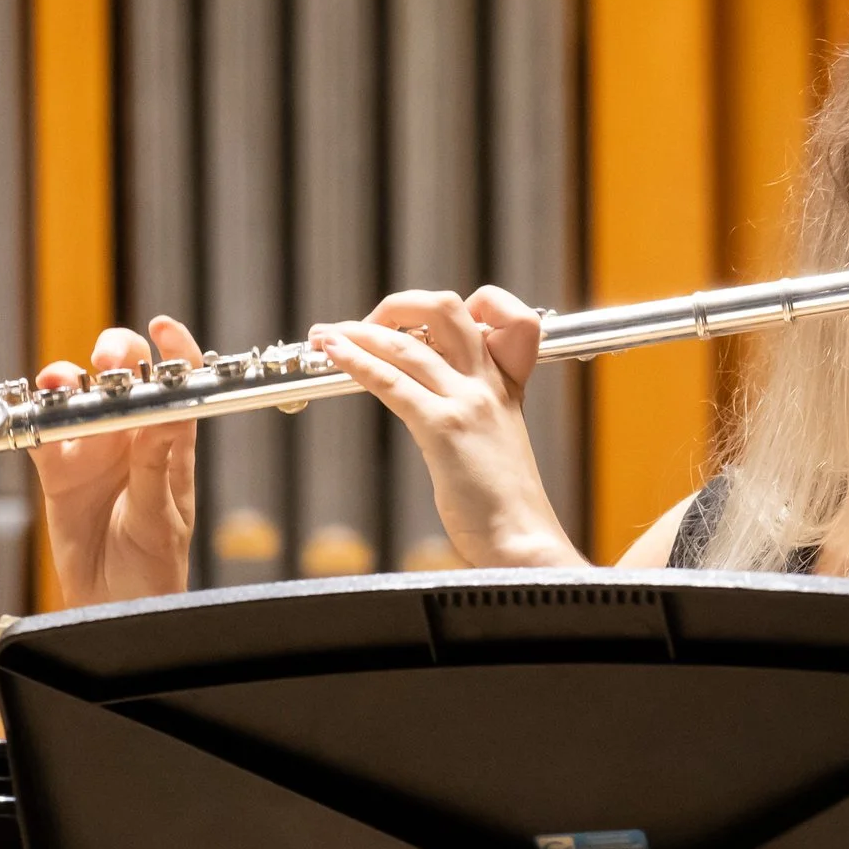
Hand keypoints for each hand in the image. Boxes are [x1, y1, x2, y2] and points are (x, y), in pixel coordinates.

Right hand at [29, 316, 203, 605]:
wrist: (116, 611)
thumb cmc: (153, 569)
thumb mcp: (160, 518)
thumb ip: (156, 466)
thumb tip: (165, 414)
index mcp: (170, 443)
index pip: (178, 383)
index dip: (174, 348)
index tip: (163, 327)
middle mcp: (132, 437)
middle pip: (125, 374)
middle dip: (116, 353)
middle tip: (108, 359)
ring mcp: (93, 450)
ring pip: (78, 394)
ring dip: (69, 379)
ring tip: (65, 385)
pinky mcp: (57, 470)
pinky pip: (42, 433)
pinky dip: (33, 417)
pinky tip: (33, 412)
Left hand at [312, 287, 582, 568]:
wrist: (523, 542)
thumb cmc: (505, 505)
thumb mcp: (493, 442)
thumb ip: (468, 414)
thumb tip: (424, 400)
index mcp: (504, 383)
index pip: (492, 311)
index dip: (450, 306)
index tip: (413, 324)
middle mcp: (488, 383)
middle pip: (444, 307)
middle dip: (396, 305)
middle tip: (364, 323)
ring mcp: (468, 402)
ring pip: (407, 343)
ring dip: (357, 332)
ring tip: (326, 335)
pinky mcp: (445, 429)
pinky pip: (392, 383)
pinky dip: (356, 362)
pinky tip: (334, 356)